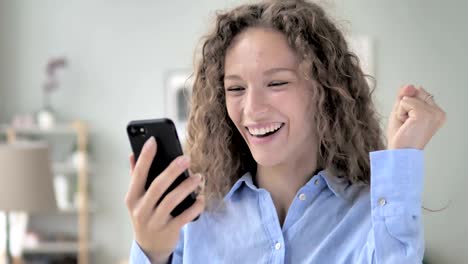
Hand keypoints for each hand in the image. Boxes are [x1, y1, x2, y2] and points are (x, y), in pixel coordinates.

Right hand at [125, 137, 204, 262]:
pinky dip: (195, 206)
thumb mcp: (136, 198)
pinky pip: (185, 216)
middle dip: (172, 170)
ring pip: (172, 200)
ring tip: (198, 177)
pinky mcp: (168, 231)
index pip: (138, 174)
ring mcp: (154, 221)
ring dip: (187, 186)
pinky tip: (201, 197)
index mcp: (132, 197)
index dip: (145, 156)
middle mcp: (141, 209)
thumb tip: (132, 154)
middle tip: (187, 158)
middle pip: (158, 186)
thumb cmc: (145, 214)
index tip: (153, 139)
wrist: (149, 246)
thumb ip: (135, 177)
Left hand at [386, 84, 445, 149]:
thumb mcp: (401, 111)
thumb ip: (405, 95)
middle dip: (405, 107)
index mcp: (437, 112)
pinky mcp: (424, 114)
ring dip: (401, 111)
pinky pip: (405, 102)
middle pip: (415, 92)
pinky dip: (400, 112)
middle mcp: (438, 113)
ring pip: (409, 97)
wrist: (400, 152)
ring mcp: (433, 113)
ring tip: (406, 125)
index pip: (418, 92)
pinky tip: (405, 124)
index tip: (410, 121)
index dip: (407, 105)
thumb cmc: (401, 136)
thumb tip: (410, 85)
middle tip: (407, 124)